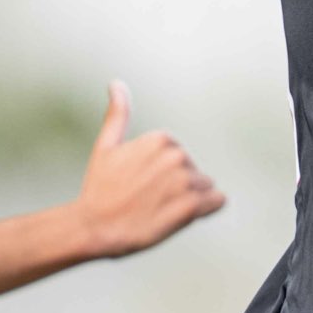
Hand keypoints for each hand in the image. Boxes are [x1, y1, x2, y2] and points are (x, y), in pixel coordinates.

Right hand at [74, 82, 226, 258]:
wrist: (94, 228)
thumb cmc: (99, 189)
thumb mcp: (106, 146)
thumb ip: (118, 115)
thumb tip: (116, 83)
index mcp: (161, 138)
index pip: (182, 158)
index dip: (164, 175)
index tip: (141, 184)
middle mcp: (176, 155)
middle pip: (196, 172)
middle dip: (179, 187)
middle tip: (148, 199)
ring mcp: (185, 181)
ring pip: (207, 188)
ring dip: (189, 201)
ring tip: (160, 209)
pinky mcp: (191, 207)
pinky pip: (218, 202)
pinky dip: (205, 210)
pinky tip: (180, 216)